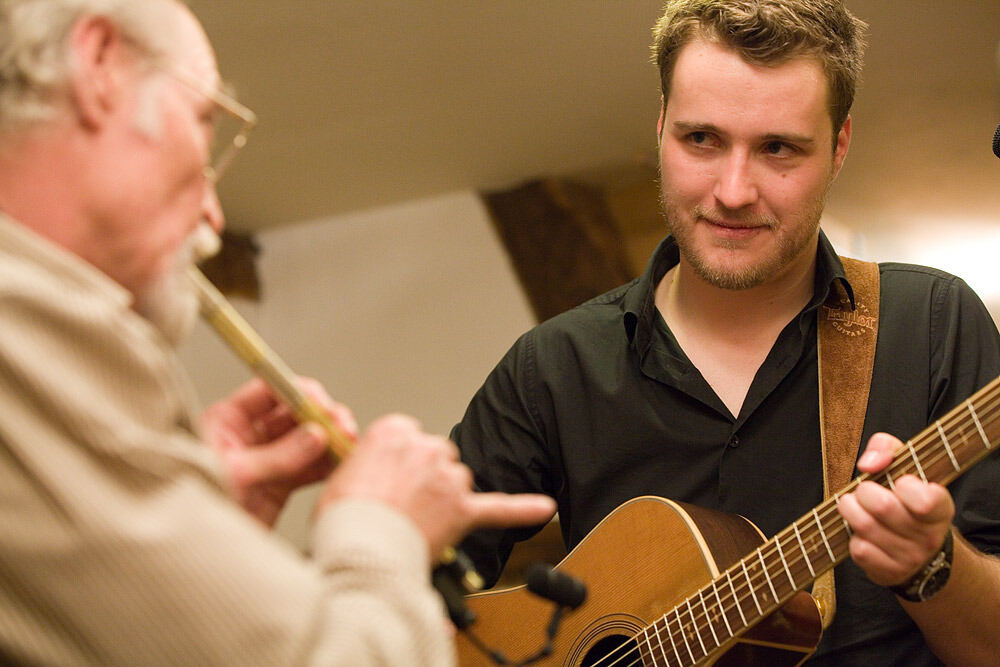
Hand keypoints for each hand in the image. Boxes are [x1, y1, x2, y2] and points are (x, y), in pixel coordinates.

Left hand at [201, 377, 356, 526]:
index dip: (298, 392)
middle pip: (295, 413)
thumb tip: (316, 435)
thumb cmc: (192, 505)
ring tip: (348, 443)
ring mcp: (268, 460)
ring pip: (308, 440)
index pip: (269, 391)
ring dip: (331, 439)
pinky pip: (311, 469)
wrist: (193, 553)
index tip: (321, 403)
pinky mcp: (280, 486)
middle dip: (322, 416)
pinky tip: (342, 463)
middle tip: (341, 425)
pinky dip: (329, 465)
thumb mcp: (235, 474)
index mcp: (228, 420)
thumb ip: (278, 455)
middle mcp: (250, 436)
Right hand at [319, 414, 556, 558]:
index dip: (400, 464)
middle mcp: (426, 447)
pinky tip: (544, 507)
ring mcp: (447, 477)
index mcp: (394, 431)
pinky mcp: (462, 509)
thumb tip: (382, 475)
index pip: (409, 437)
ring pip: (457, 480)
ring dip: (444, 499)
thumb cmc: (344, 517)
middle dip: (425, 480)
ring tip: (415, 521)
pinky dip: (523, 509)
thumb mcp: (342, 474)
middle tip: (400, 505)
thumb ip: (372, 463)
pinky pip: (499, 507)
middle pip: (437, 457)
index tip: (390, 479)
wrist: (355, 548)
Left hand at [837, 432, 954, 586]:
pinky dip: (852, 536)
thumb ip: (886, 448)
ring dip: (851, 509)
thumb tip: (868, 463)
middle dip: (864, 491)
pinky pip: (859, 549)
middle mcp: (929, 536)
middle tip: (865, 491)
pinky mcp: (889, 572)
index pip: (924, 500)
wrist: (919, 550)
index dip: (903, 485)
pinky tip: (862, 532)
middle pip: (882, 506)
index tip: (899, 482)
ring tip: (855, 505)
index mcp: (940, 509)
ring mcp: (910, 558)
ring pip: (865, 526)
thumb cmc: (906, 500)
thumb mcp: (905, 466)